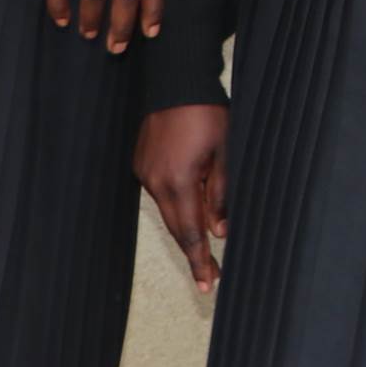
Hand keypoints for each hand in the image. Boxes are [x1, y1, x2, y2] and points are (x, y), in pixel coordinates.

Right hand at [135, 103, 228, 288]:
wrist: (176, 82)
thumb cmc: (208, 114)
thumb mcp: (225, 154)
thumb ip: (221, 195)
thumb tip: (220, 232)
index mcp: (179, 181)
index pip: (192, 232)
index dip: (200, 260)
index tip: (208, 284)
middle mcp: (155, 182)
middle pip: (177, 227)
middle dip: (194, 253)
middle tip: (209, 278)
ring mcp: (144, 172)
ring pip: (168, 211)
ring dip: (186, 229)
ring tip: (204, 251)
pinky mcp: (141, 163)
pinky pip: (160, 193)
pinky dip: (176, 206)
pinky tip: (189, 212)